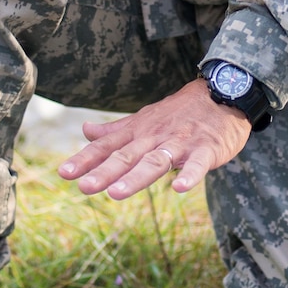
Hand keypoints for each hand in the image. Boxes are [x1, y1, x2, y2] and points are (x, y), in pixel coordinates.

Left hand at [58, 79, 251, 198]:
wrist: (223, 94)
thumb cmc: (180, 112)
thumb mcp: (144, 119)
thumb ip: (115, 130)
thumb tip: (84, 131)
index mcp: (139, 132)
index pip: (108, 147)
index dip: (86, 160)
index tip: (64, 173)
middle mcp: (155, 137)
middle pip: (127, 157)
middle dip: (105, 172)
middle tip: (85, 187)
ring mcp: (180, 143)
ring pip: (155, 162)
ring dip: (136, 177)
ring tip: (117, 193)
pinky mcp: (206, 149)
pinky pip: (197, 164)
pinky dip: (189, 175)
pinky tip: (180, 188)